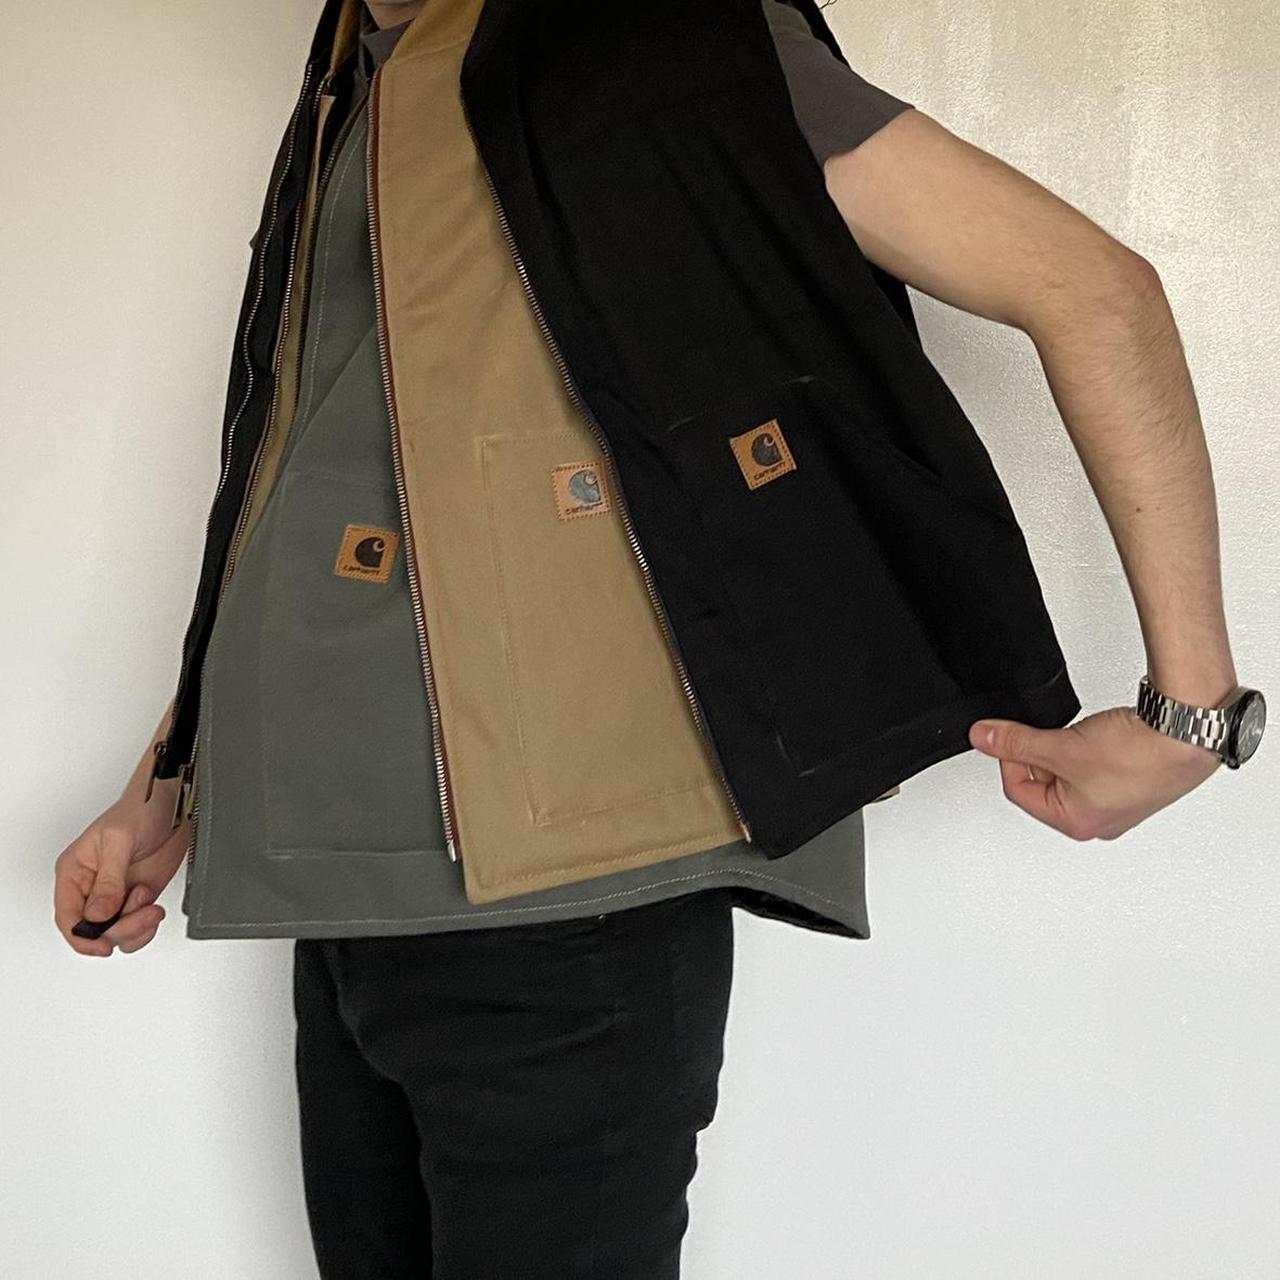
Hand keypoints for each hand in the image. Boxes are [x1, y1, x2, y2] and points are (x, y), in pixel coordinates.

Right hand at [53, 791, 189, 956]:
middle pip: (94, 930)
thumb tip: (97, 914)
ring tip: (150, 907)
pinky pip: (136, 927)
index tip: (102, 944)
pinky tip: (154, 909)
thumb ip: (109, 881)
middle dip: (119, 928)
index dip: (82, 937)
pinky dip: (146, 927)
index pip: (68, 917)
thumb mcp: (119, 842)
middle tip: (142, 912)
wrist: (174, 806)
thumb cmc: (140, 811)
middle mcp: (92, 888)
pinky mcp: (139, 898)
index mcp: (75, 873)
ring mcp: (117, 895)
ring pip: (116, 933)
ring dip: (136, 928)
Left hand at [968, 705, 1220, 839]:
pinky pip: (1094, 766)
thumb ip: (1015, 742)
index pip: (1018, 790)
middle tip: (1044, 733)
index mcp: (1076, 823)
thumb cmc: (1140, 754)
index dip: (1008, 757)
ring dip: (1062, 750)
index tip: (1007, 735)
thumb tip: (984, 738)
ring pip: (1069, 773)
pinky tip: (1097, 734)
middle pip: (1042, 784)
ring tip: (1078, 734)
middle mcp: (1099, 821)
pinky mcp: (1134, 781)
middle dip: (1037, 755)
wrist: (1187, 733)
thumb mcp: (1060, 746)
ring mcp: (1118, 802)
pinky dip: (1087, 748)